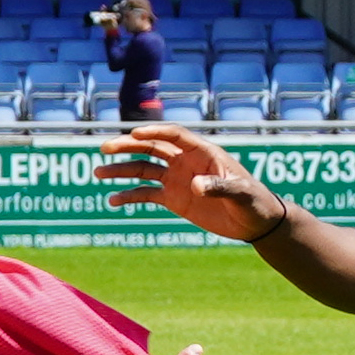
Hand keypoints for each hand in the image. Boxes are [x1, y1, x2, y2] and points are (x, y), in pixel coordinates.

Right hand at [98, 128, 272, 240]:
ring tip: (99, 173)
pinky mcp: (173, 198)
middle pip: (151, 147)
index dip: (154, 132)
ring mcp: (177, 179)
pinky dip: (129, 195)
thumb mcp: (240, 194)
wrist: (254, 222)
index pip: (173, 135)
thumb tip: (195, 185)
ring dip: (121, 169)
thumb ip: (219, 187)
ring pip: (143, 168)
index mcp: (202, 152)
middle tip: (105, 148)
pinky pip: (146, 193)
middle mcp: (185, 161)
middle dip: (127, 146)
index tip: (134, 134)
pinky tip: (113, 200)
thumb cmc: (253, 202)